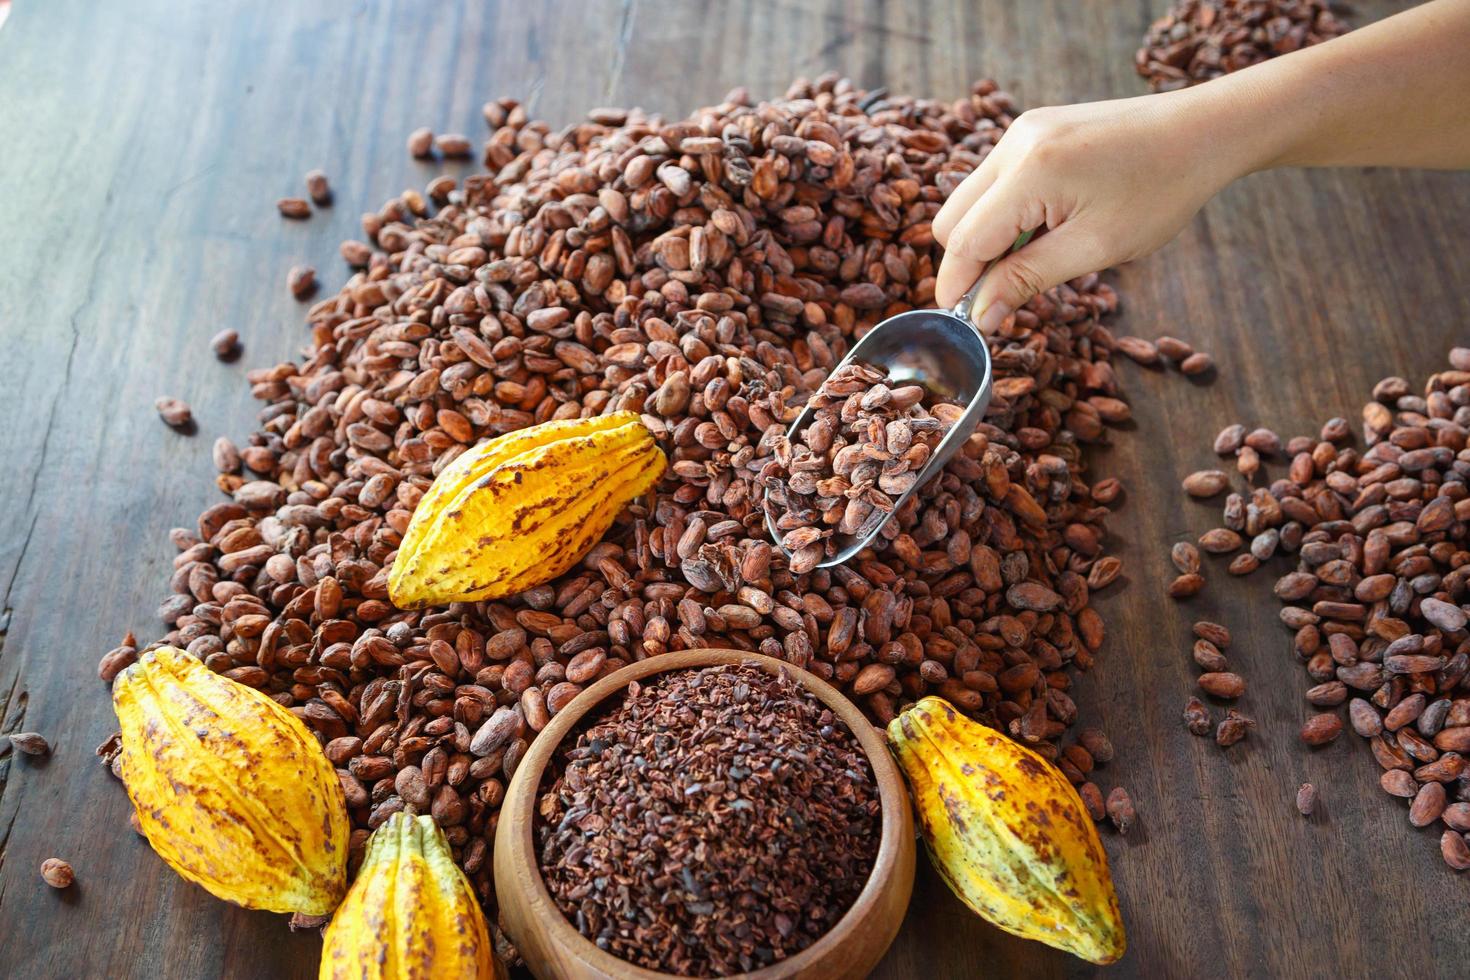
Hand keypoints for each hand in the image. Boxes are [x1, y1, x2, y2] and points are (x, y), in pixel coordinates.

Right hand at [933, 93, 1241, 331]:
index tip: (963, 322)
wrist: (1201, 131)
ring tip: (1034, 259)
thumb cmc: (1160, 190)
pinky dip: (1005, 214)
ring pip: (969, 200)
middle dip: (969, 262)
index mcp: (1029, 172)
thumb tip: (980, 315)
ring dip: (988, 238)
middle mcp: (1014, 143)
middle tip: (1004, 294)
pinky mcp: (1031, 130)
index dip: (957, 286)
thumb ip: (1028, 279)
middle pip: (952, 218)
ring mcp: (1021, 131)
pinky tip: (1043, 229)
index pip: (965, 240)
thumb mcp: (1095, 247)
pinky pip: (994, 181)